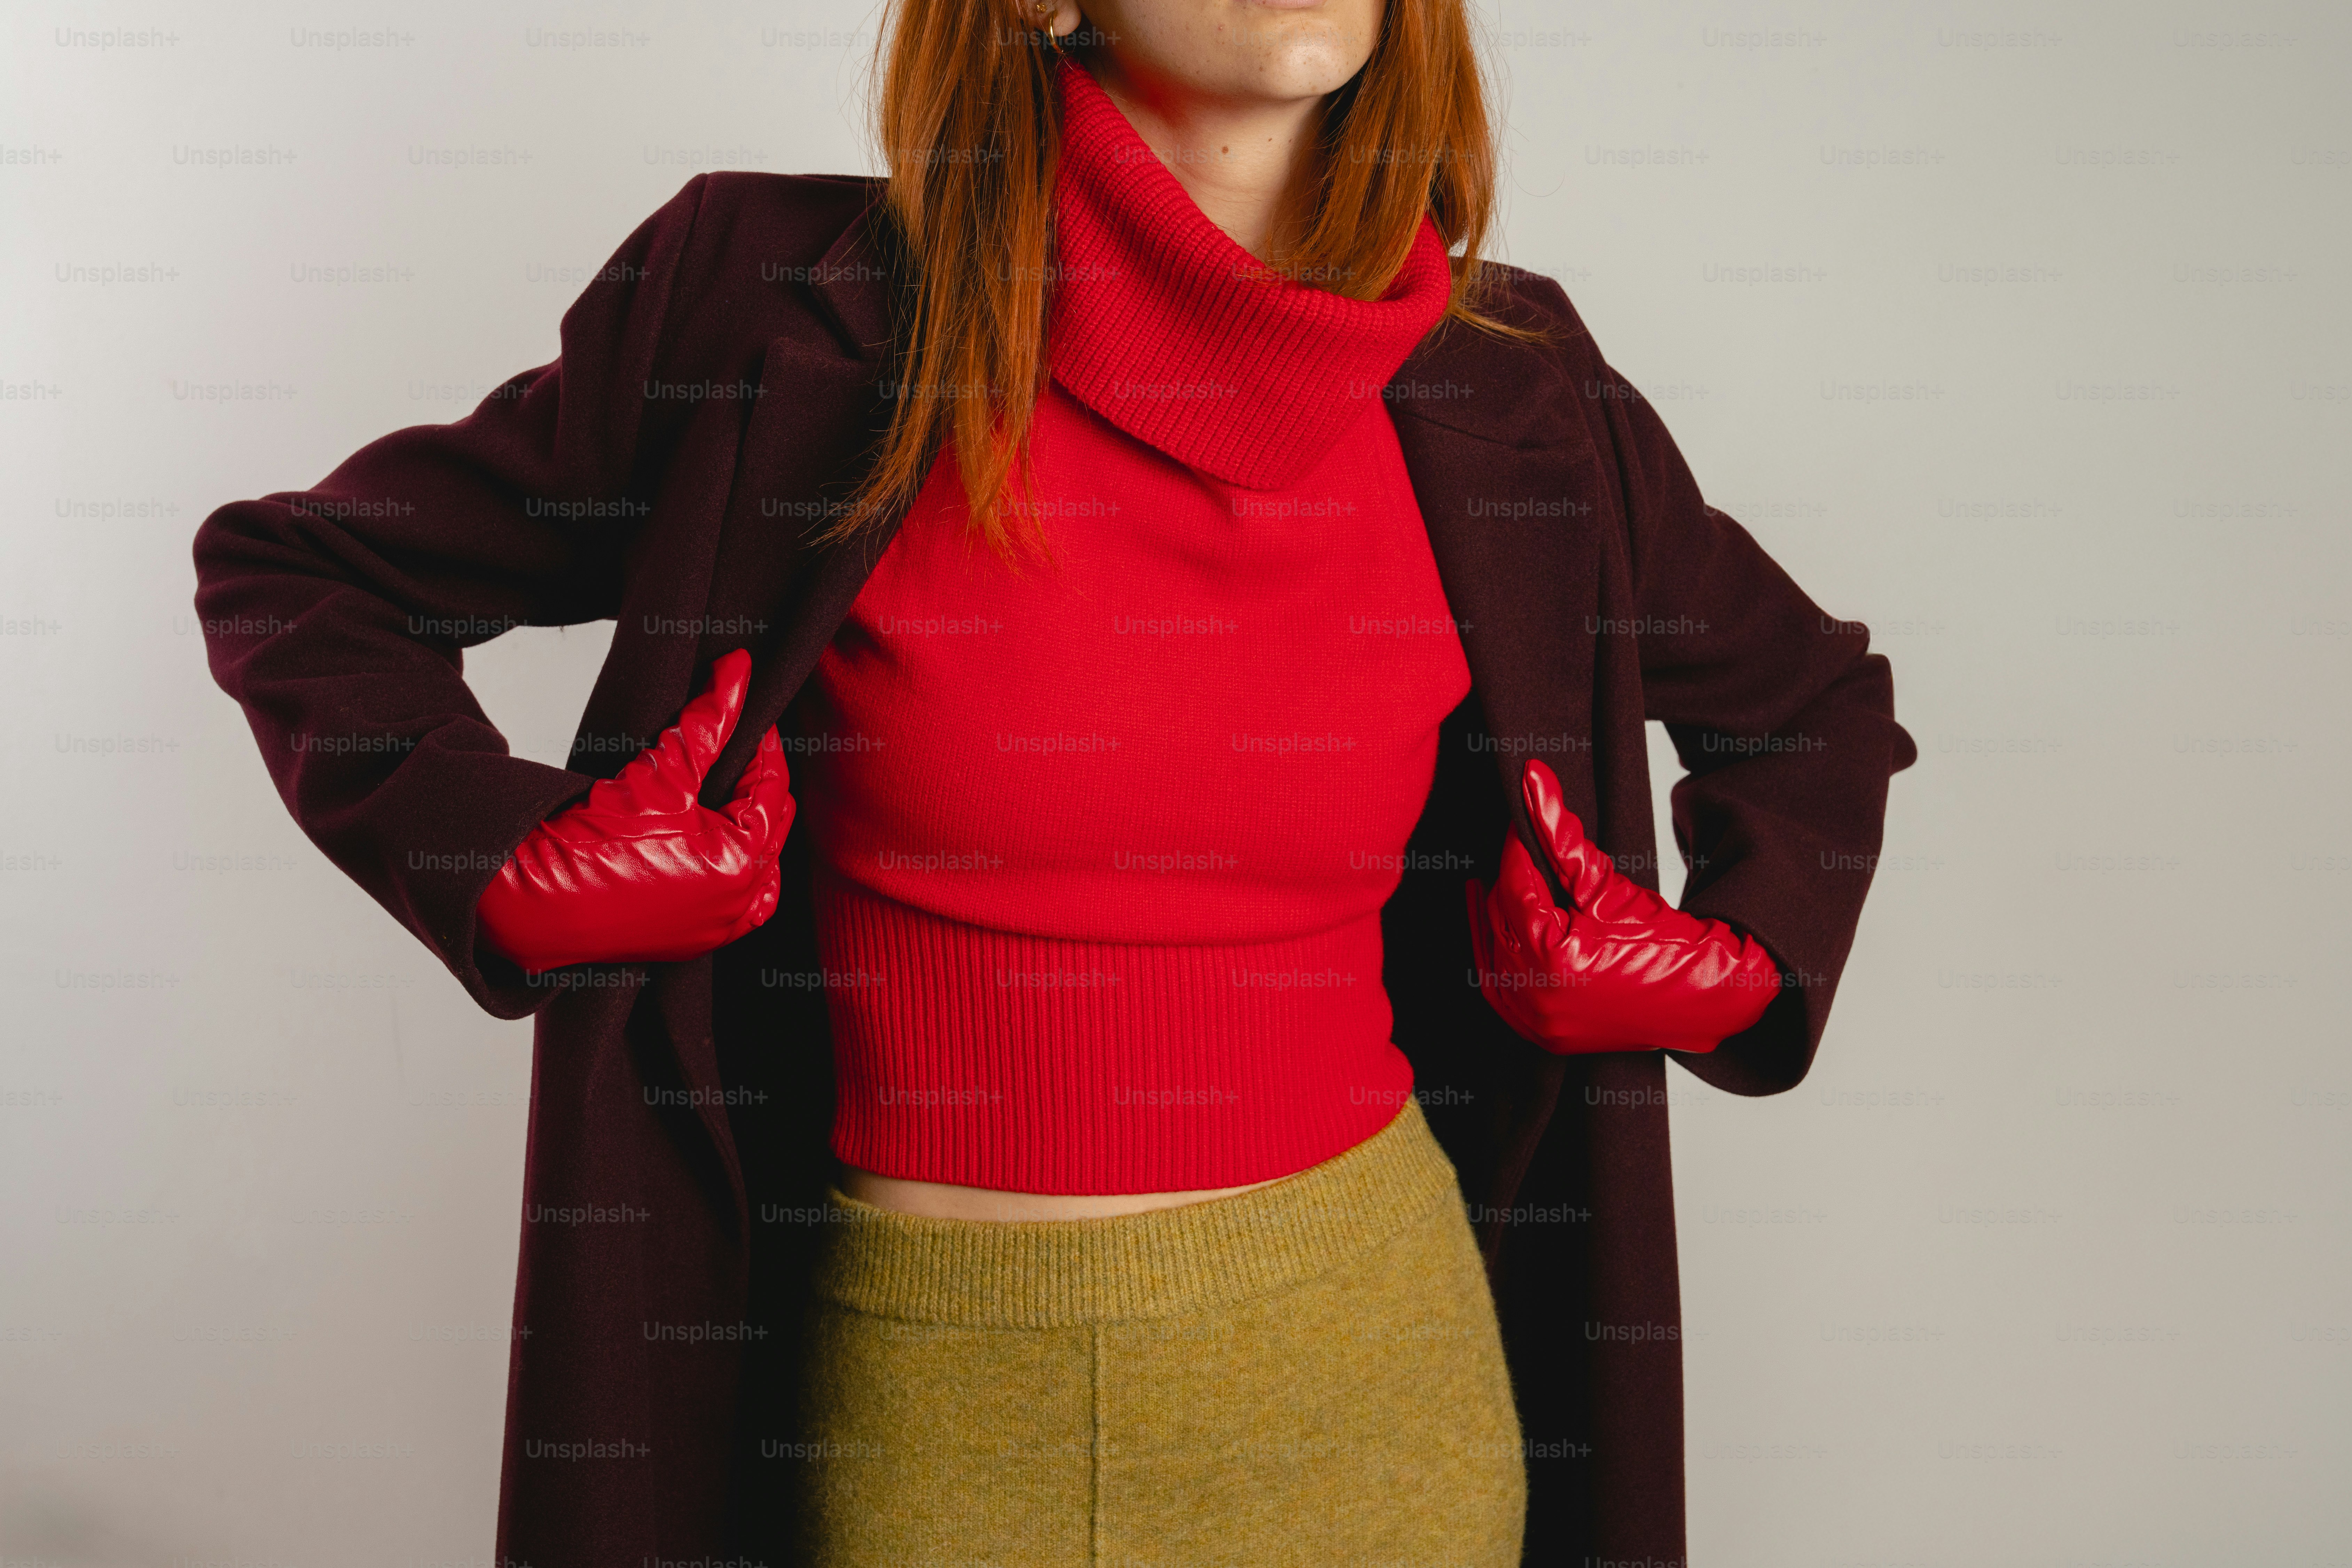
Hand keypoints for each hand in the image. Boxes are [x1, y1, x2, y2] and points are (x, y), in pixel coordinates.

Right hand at [475, 648, 792, 972]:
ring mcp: (718, 927)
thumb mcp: (659, 773)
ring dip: (751, 827)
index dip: (762, 745)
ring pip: (761, 865)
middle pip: (770, 824)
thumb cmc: (591, 842)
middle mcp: (739, 902)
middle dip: (756, 783)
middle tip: (736, 746)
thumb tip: (737, 670)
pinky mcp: (693, 941)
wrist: (535, 900)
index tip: (750, 715)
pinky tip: (723, 847)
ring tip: (726, 791)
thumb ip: (707, 721)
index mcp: (741, 861)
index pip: (770, 787)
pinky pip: (740, 905)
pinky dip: (741, 873)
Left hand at [1464, 759, 1779, 1053]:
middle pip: (1500, 920)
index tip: (1520, 821)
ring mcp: (1538, 1022)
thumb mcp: (1609, 885)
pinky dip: (1497, 959)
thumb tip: (1534, 779)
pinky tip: (1496, 930)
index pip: (1515, 888)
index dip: (1516, 849)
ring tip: (1500, 882)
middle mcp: (1536, 998)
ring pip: (1492, 955)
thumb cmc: (1666, 943)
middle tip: (1520, 848)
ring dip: (1495, 918)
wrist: (1705, 997)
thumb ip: (1563, 834)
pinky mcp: (1544, 1035)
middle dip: (1509, 881)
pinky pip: (1501, 993)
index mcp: (1551, 960)